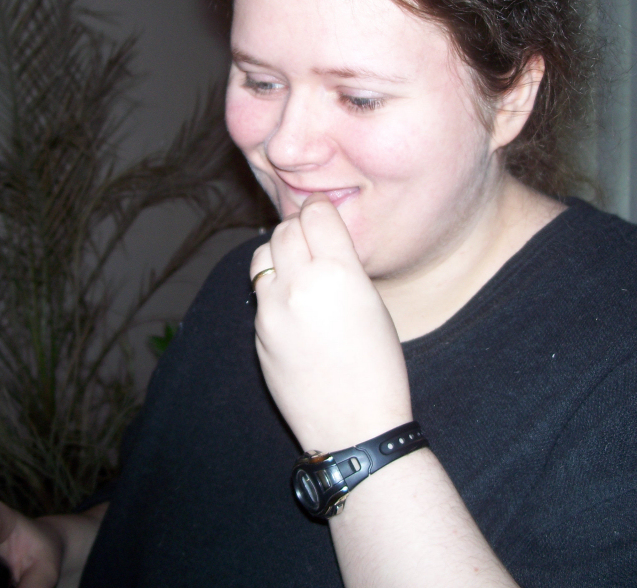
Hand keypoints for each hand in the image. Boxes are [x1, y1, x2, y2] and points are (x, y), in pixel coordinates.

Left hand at [250, 194, 411, 451]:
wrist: (354, 426)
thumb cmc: (378, 368)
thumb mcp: (374, 306)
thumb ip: (343, 268)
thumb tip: (321, 243)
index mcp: (338, 274)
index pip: (316, 215)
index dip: (320, 210)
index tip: (323, 212)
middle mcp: (299, 286)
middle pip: (285, 230)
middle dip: (298, 228)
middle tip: (311, 236)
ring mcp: (272, 311)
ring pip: (263, 256)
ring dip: (278, 252)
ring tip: (297, 265)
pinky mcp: (258, 333)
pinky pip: (260, 293)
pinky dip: (273, 287)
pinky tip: (293, 303)